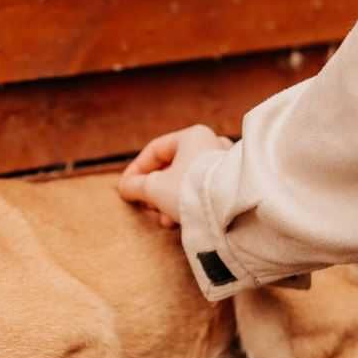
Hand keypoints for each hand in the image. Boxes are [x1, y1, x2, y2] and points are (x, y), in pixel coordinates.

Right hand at [118, 125, 232, 225]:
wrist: (232, 211)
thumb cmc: (190, 190)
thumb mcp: (154, 188)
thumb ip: (135, 185)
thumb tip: (125, 187)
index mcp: (192, 136)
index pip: (154, 151)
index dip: (135, 171)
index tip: (126, 189)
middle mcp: (211, 144)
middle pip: (170, 168)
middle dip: (153, 191)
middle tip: (146, 208)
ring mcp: (223, 164)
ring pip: (184, 181)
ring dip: (167, 201)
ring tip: (163, 219)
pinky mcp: (231, 184)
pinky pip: (200, 191)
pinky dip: (185, 204)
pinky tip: (178, 220)